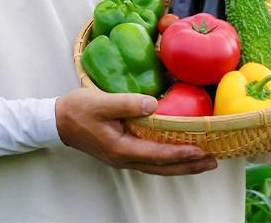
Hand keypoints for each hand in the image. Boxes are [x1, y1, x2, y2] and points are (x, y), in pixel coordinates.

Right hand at [55, 88, 216, 174]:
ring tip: (202, 161)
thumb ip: (128, 104)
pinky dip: (167, 159)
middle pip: (162, 167)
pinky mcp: (121, 152)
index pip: (157, 155)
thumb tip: (153, 105)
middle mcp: (124, 158)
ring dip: (180, 165)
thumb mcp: (102, 102)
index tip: (201, 151)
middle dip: (188, 166)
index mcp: (121, 148)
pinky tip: (175, 153)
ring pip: (157, 167)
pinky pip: (150, 160)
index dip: (181, 154)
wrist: (58, 122)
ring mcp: (122, 157)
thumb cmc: (78, 110)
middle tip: (212, 162)